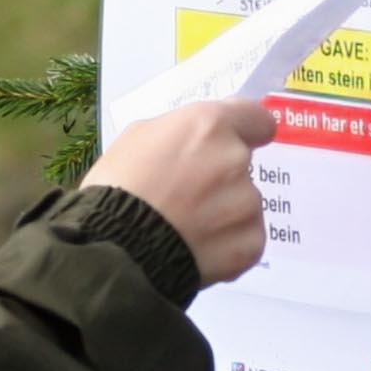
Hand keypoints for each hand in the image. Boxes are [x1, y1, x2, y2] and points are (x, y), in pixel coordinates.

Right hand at [84, 98, 275, 284]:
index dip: (245, 133)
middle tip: (185, 198)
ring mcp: (247, 204)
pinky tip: (196, 250)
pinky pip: (246, 239)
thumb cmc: (116, 188)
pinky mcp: (250, 244)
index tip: (229, 147)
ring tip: (185, 230)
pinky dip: (227, 246)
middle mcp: (235, 160)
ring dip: (223, 214)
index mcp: (209, 126)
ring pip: (244, 205)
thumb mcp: (137, 139)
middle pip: (241, 166)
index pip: (256, 120)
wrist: (114, 250)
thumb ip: (180, 132)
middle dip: (220, 178)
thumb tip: (196, 140)